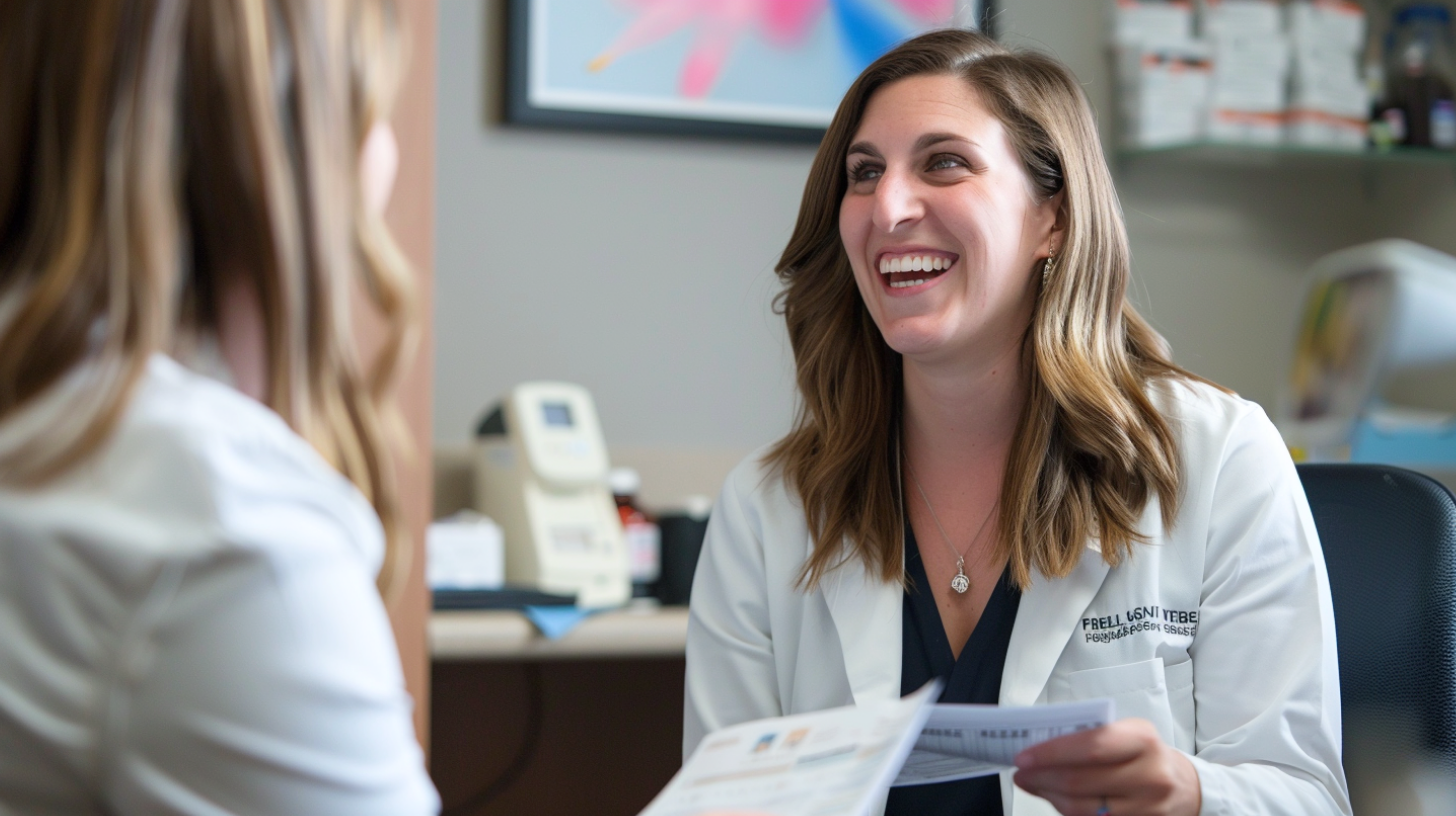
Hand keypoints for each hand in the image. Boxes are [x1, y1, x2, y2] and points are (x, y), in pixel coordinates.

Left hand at [1011, 718, 1200, 815]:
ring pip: (1083, 808)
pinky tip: (1056, 799)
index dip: (1052, 753)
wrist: (1183, 786)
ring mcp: (1148, 807)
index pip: (1090, 746)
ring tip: (1034, 784)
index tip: (1024, 756)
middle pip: (1082, 781)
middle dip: (1042, 777)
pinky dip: (1067, 810)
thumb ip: (1085, 737)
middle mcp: (1150, 774)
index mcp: (1142, 739)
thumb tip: (1035, 750)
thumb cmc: (1143, 755)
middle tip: (1022, 772)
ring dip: (1050, 797)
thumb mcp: (1124, 734)